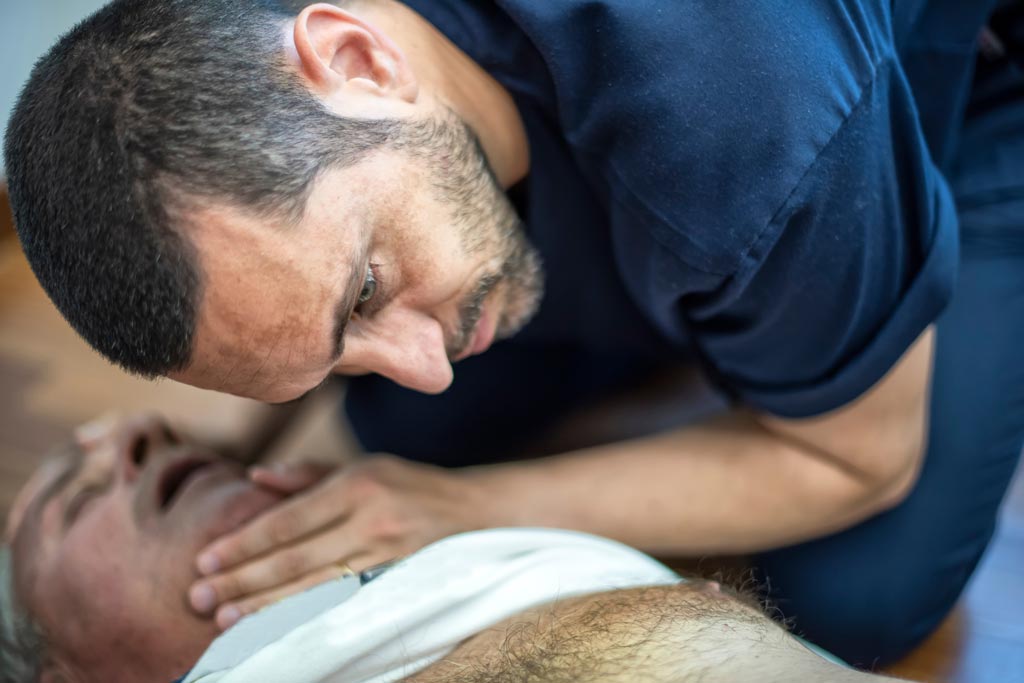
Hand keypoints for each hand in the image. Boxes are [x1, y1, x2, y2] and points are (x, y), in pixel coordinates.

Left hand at [188, 455, 485, 629]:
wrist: (476, 515)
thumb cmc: (408, 486)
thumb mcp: (363, 467)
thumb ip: (307, 474)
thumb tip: (253, 477)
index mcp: (358, 484)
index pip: (288, 520)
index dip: (243, 542)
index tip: (205, 559)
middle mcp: (372, 521)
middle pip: (295, 559)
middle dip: (242, 580)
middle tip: (198, 596)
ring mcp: (389, 559)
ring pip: (315, 590)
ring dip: (265, 608)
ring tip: (226, 620)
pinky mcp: (399, 586)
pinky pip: (343, 607)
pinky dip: (305, 619)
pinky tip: (276, 629)